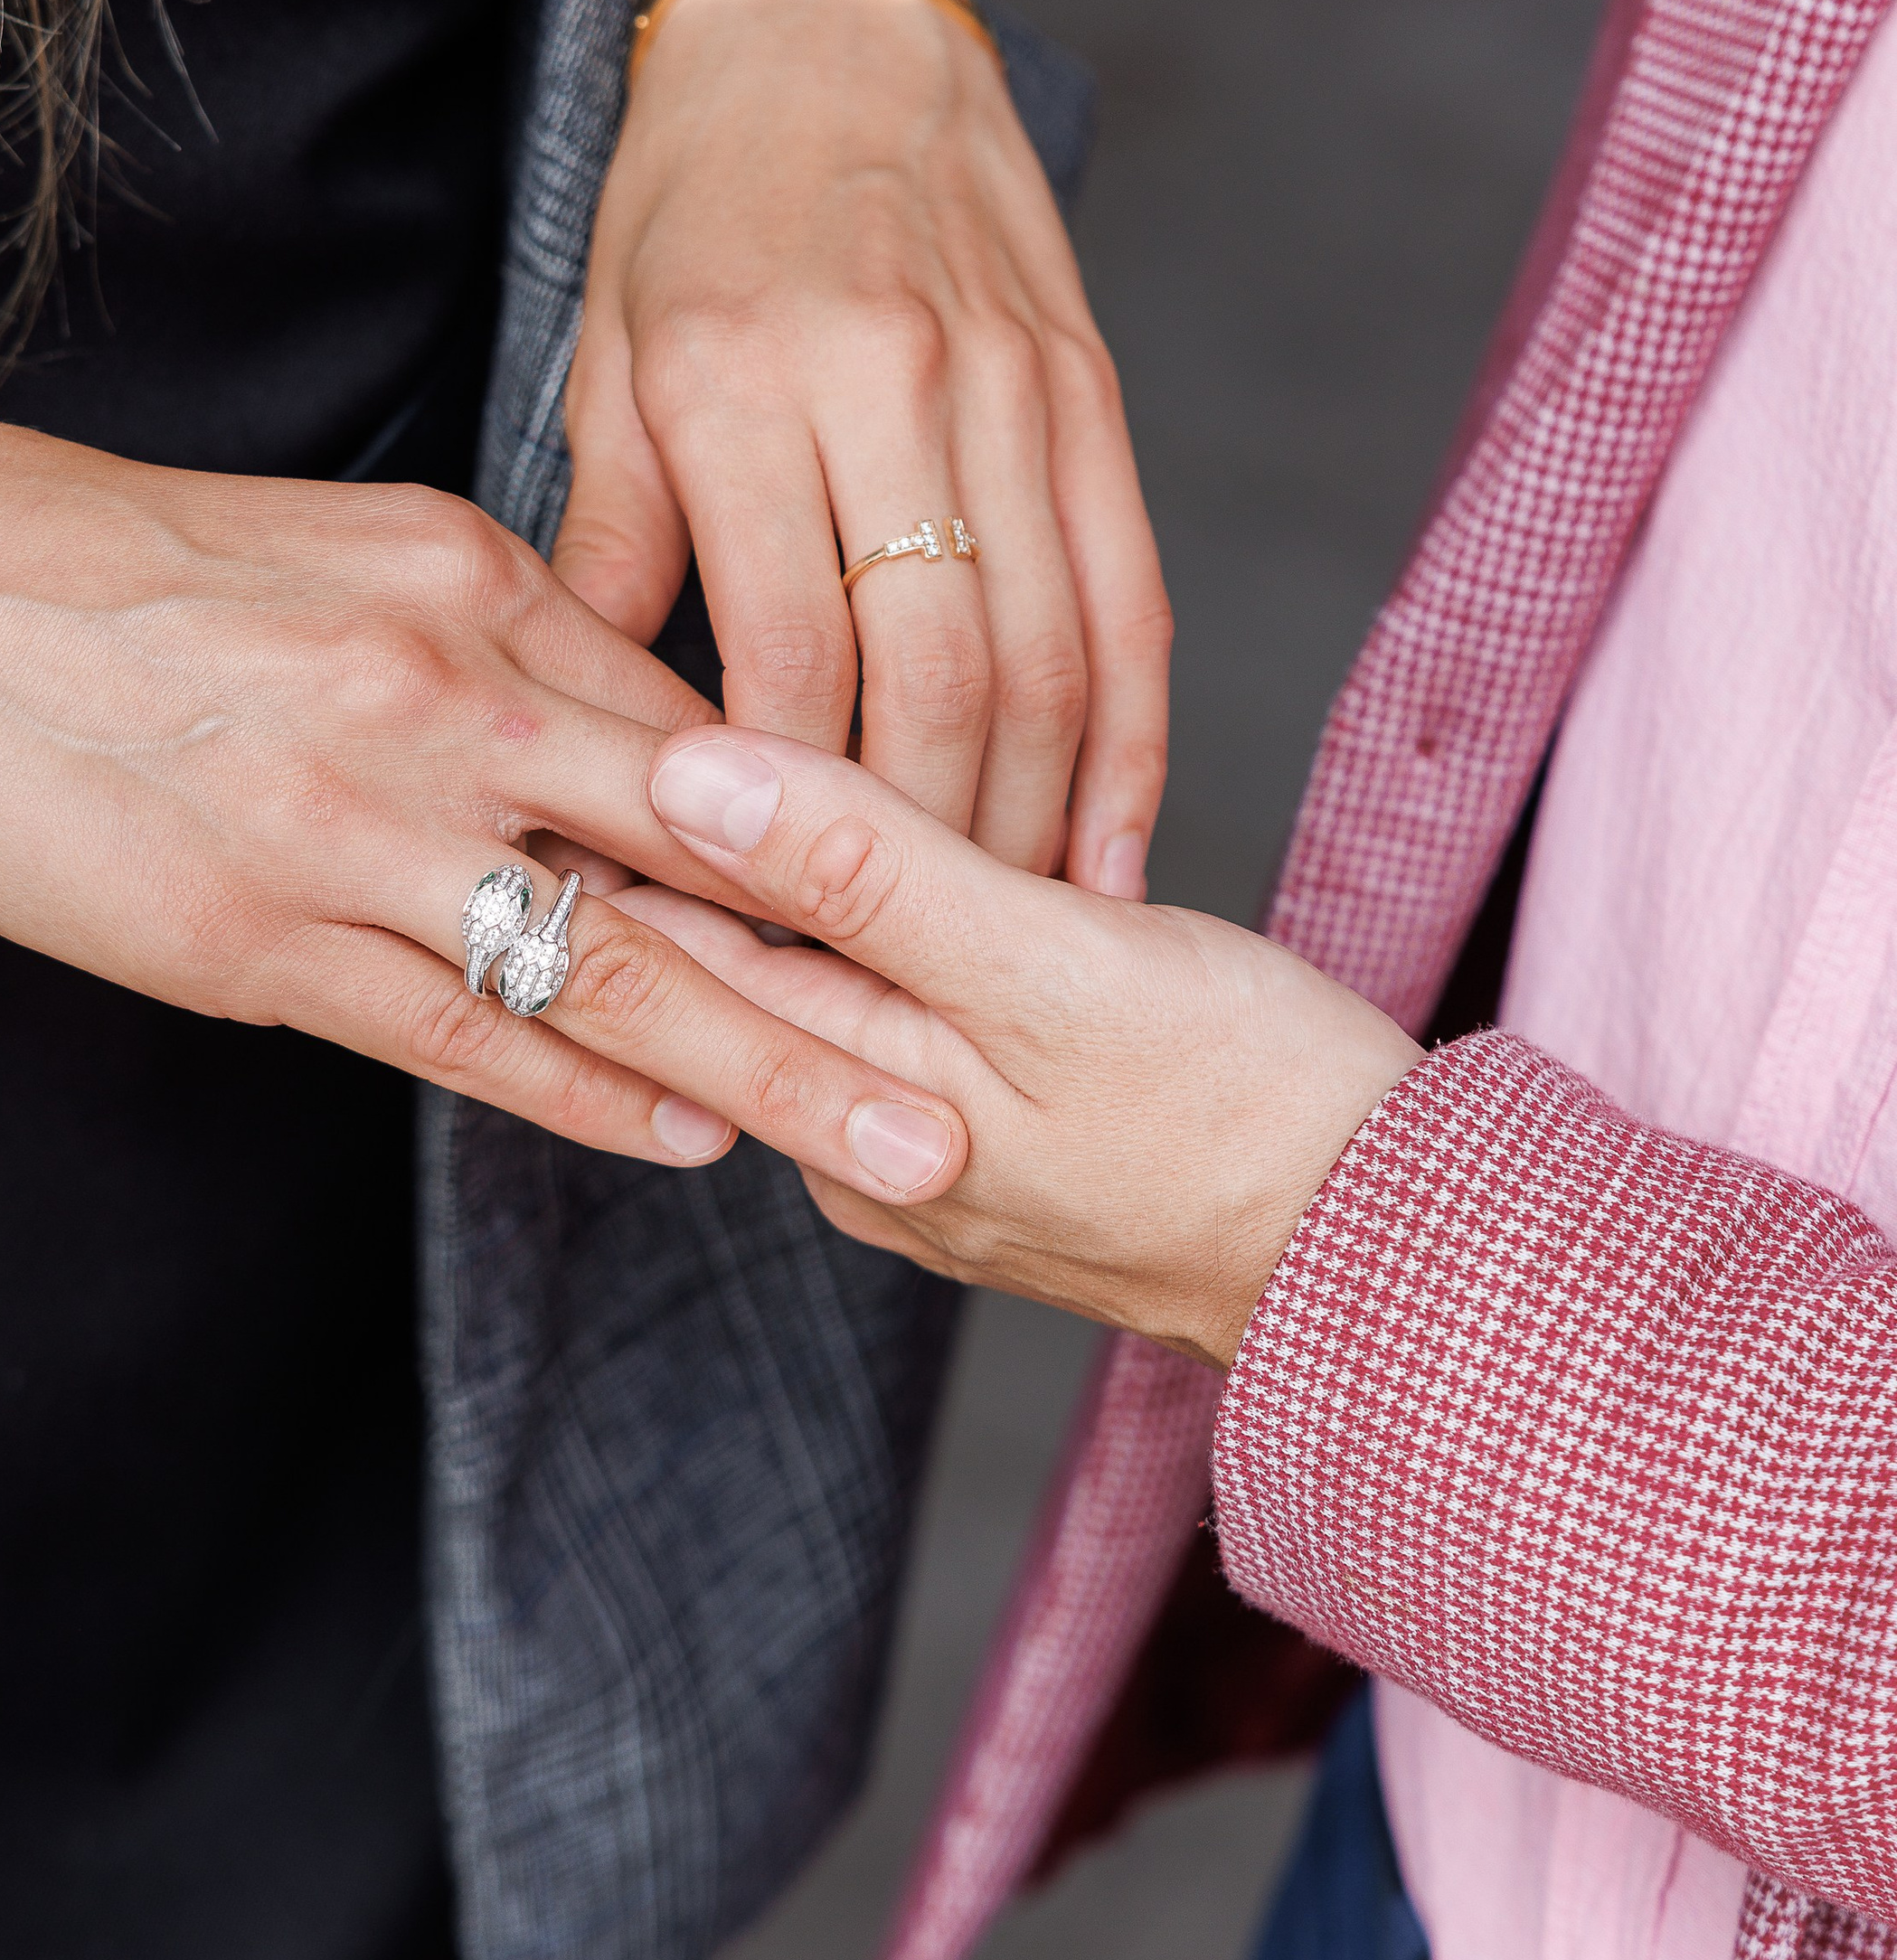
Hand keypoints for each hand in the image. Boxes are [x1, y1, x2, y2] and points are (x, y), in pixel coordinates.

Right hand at [0, 416, 972, 1206]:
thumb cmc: (129, 565)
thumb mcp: (356, 551)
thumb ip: (508, 637)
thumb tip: (643, 728)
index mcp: (476, 586)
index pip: (702, 725)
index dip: (832, 834)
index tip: (954, 909)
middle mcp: (444, 702)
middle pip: (707, 854)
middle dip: (863, 966)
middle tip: (1002, 1060)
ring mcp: (354, 830)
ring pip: (608, 967)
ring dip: (768, 1066)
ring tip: (899, 1143)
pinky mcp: (254, 941)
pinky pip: (459, 1035)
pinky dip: (585, 1095)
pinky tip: (690, 1137)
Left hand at [553, 0, 1169, 893]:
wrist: (833, 42)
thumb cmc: (690, 214)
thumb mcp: (608, 364)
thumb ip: (614, 551)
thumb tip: (598, 746)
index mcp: (739, 384)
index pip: (783, 653)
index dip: (783, 820)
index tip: (756, 935)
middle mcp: (888, 385)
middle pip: (934, 676)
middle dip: (918, 857)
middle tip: (882, 989)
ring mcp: (1010, 387)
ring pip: (1049, 652)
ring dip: (1029, 823)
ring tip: (992, 956)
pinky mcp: (1093, 395)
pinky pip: (1130, 595)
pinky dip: (1129, 739)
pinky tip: (1108, 851)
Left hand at [632, 727, 1420, 1367]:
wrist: (1402, 1254)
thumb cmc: (1245, 1112)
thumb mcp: (1046, 969)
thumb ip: (865, 871)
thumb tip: (688, 778)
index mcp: (844, 1101)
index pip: (676, 942)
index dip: (617, 816)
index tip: (558, 705)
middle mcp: (856, 1144)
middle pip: (728, 967)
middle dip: (666, 848)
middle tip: (595, 706)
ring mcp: (926, 1150)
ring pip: (815, 987)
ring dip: (765, 885)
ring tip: (699, 751)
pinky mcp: (1004, 1136)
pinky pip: (897, 1017)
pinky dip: (868, 932)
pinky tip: (867, 861)